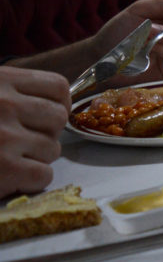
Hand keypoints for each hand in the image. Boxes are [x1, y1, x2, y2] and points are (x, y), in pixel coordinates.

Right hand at [0, 66, 69, 198]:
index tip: (46, 117)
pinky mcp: (5, 168)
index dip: (58, 104)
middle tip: (24, 142)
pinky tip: (9, 177)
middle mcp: (5, 104)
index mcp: (0, 81)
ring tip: (10, 158)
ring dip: (37, 158)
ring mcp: (5, 137)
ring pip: (53, 148)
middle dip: (46, 133)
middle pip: (58, 118)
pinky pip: (43, 174)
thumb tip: (54, 103)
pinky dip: (31, 180)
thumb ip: (9, 92)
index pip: (57, 87)